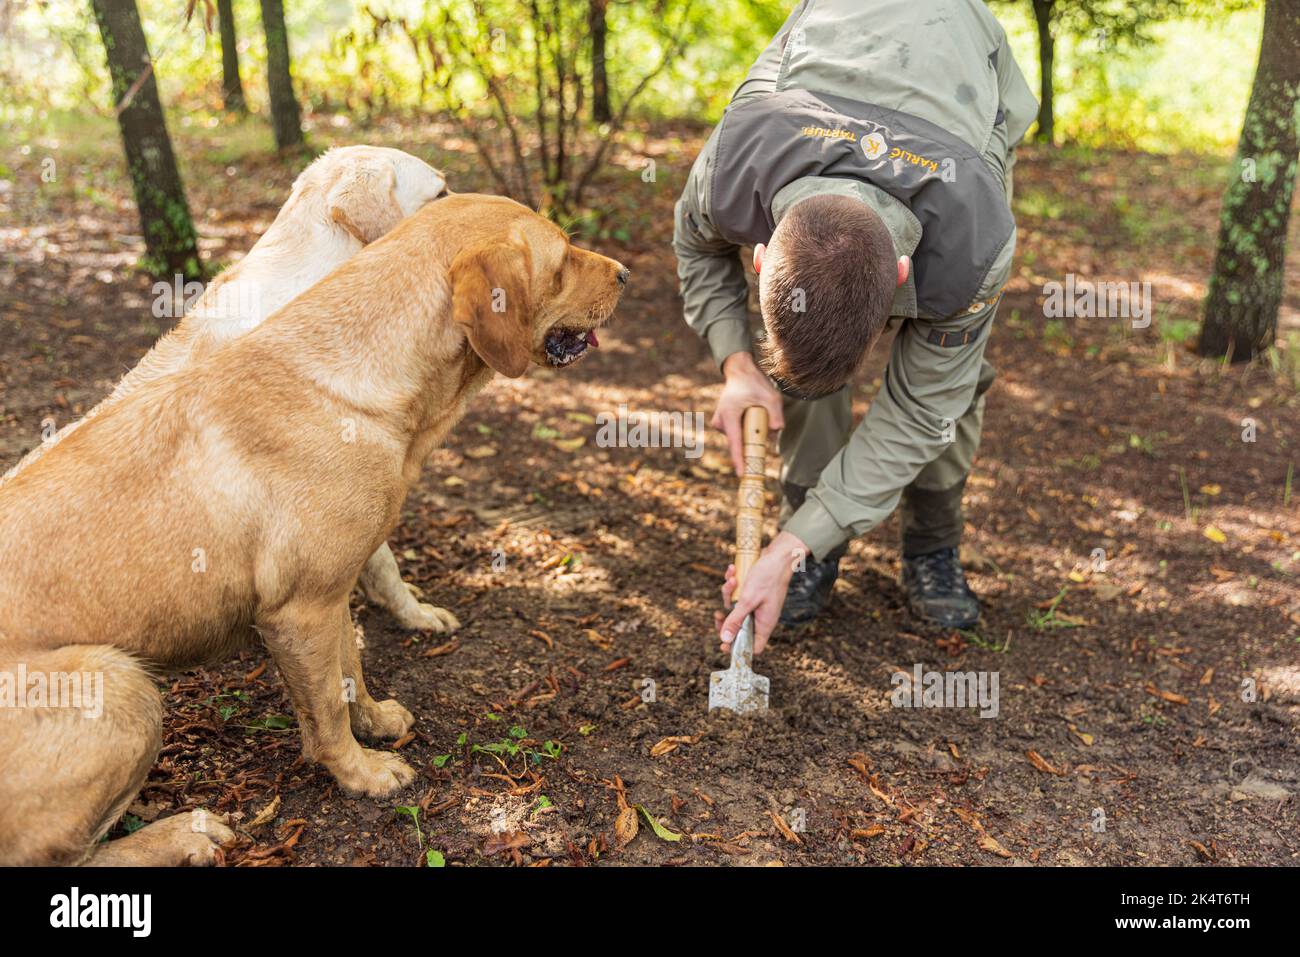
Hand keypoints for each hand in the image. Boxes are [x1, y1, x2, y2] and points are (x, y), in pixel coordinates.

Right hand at [712, 351, 783, 475]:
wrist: (739, 372)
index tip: (742, 474)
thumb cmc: (754, 383)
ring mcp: (720, 423)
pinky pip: (738, 433)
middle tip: (762, 415)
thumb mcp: (771, 396)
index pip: (736, 444)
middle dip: (753, 439)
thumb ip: (776, 415)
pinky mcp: (722, 424)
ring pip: (740, 438)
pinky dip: (746, 428)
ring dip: (751, 431)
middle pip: (740, 442)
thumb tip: (777, 430)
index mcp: (730, 416)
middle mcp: (721, 421)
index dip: (740, 460)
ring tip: (754, 408)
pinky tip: (750, 412)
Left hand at [714, 531, 808, 654]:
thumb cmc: (768, 577)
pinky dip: (732, 582)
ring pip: (734, 607)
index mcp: (764, 623)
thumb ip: (736, 620)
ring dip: (728, 593)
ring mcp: (755, 603)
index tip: (723, 644)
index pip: (753, 646)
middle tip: (718, 615)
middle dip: (726, 619)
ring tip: (732, 580)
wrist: (778, 554)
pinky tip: (732, 570)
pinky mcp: (751, 592)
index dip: (738, 648)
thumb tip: (725, 639)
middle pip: (739, 628)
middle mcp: (760, 616)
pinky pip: (736, 593)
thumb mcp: (748, 600)